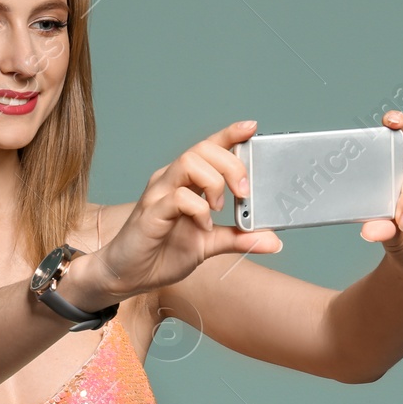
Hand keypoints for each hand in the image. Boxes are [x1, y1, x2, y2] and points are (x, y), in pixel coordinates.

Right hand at [79, 119, 281, 302]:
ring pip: (189, 163)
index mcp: (185, 182)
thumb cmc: (163, 253)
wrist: (128, 275)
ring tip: (219, 208)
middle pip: (203, 149)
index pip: (208, 148)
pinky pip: (178, 197)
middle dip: (231, 165)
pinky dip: (199, 210)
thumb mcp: (210, 246)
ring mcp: (158, 194)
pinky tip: (203, 227)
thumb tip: (275, 241)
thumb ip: (239, 238)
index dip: (229, 134)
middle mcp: (171, 180)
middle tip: (243, 193)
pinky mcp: (150, 212)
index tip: (251, 128)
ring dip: (214, 182)